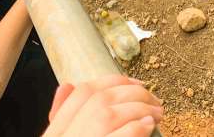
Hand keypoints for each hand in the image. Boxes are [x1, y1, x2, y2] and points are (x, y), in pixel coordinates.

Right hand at [43, 75, 161, 136]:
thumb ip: (61, 114)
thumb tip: (67, 84)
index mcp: (56, 130)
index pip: (82, 92)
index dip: (111, 82)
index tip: (135, 82)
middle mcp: (65, 134)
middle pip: (100, 99)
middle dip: (131, 93)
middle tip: (153, 98)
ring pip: (110, 114)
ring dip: (139, 109)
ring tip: (157, 113)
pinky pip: (120, 136)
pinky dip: (135, 128)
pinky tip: (147, 126)